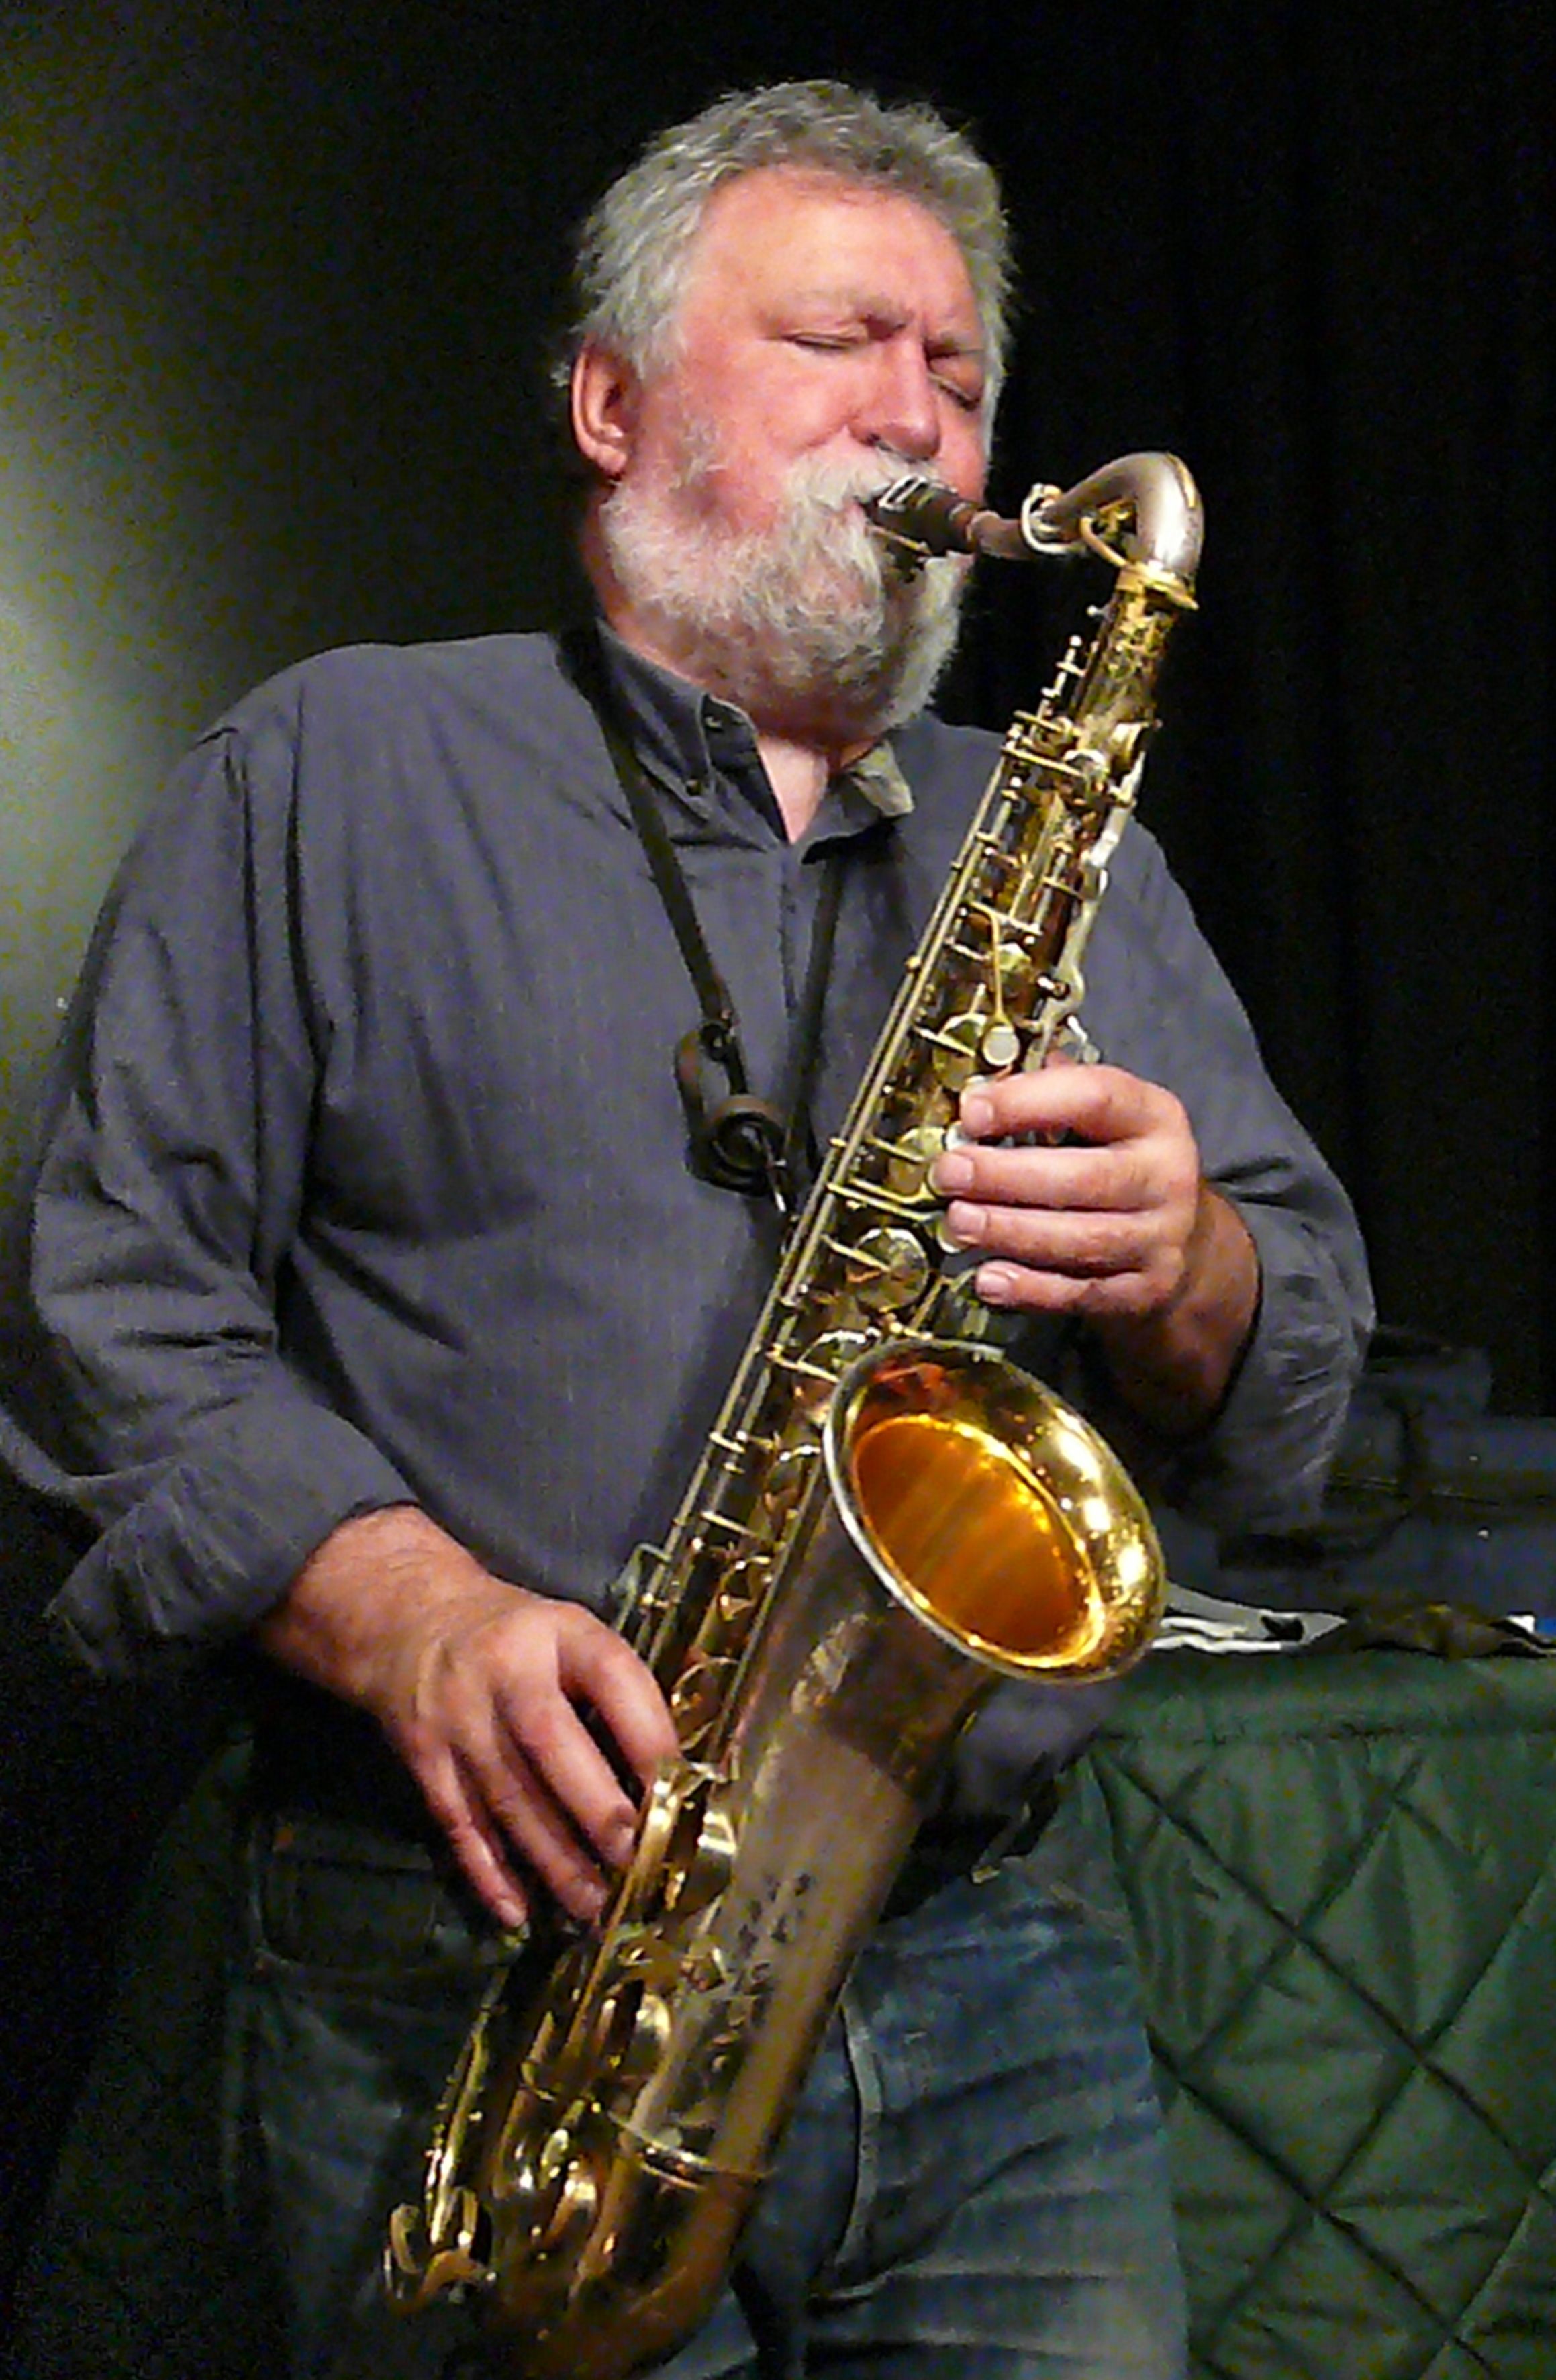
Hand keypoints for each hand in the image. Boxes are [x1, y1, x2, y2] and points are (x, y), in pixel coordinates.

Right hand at [257, 1507, 678, 1929]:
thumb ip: (616, 1689)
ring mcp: (458, 1720)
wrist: (407, 1622)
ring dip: (554, 1861)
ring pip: (508, 1799)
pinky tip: (518, 1912)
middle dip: (597, 1812)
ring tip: (596, 1908)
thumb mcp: (570, 1634)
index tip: (679, 1794)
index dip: (648, 1735)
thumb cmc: (516, 1638)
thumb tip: (675, 1776)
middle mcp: (504, 1674)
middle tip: (637, 1866)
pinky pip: (459, 1823)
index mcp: (558, 1634)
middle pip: (550, 1745)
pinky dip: (487, 1872)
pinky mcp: (423, 1759)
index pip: (612, 1676)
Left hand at [930, 1063, 1258, 1429]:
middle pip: (1084, 1177)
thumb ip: (1052, 1096)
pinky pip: (1081, 1293)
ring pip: (1080, 1239)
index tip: (972, 1112)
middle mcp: (1165, 1177)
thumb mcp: (1107, 1118)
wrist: (1184, 1239)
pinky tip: (988, 1278)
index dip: (1027, 1103)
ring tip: (959, 1221)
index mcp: (1154, 1117)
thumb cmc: (1123, 1165)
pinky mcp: (1146, 1289)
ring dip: (1010, 1232)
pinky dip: (1030, 1289)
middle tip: (951, 1173)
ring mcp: (1160, 1238)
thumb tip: (980, 1091)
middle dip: (1006, 1176)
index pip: (1095, 1098)